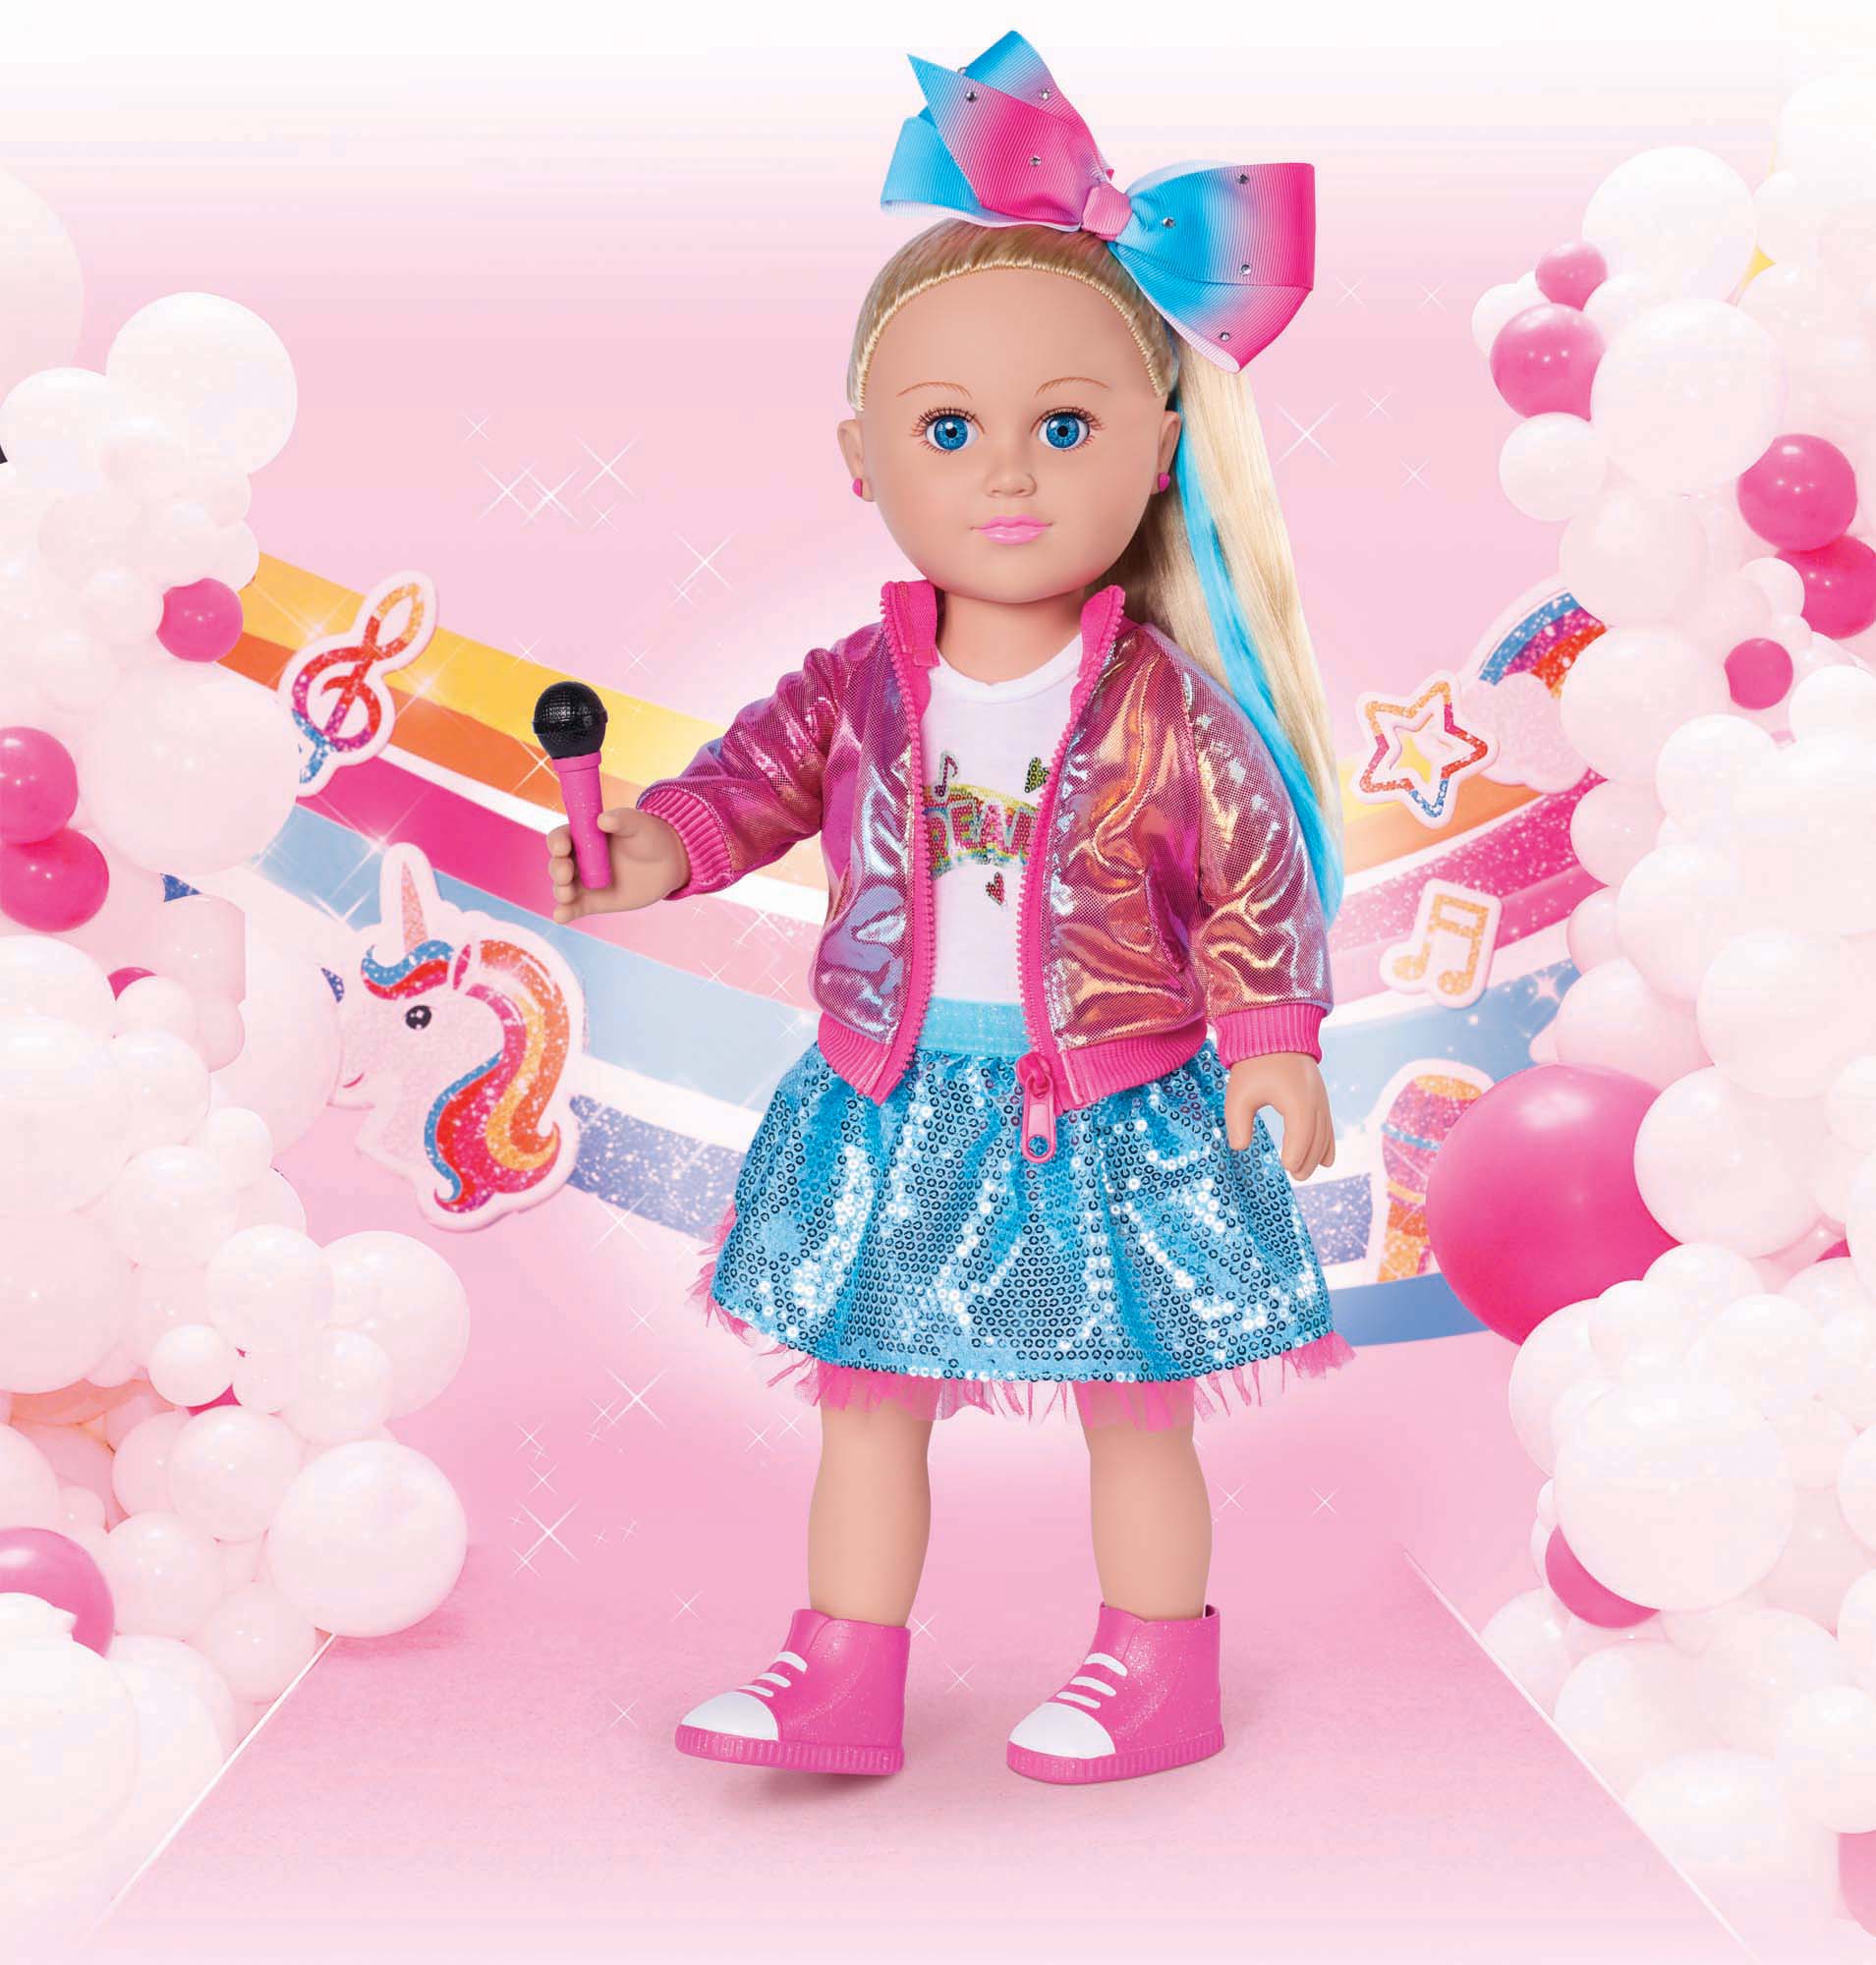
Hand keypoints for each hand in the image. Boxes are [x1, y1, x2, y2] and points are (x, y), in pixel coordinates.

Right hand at [545, 809, 688, 922]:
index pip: (560, 838)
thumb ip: (621, 820)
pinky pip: (574, 908)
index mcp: (583, 836)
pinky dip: (564, 913)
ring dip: (560, 891)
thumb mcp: (638, 824)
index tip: (562, 847)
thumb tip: (602, 820)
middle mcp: (578, 859)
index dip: (557, 842)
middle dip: (557, 869)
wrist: (667, 863)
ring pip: (562, 888)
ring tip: (567, 894)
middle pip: (557, 864)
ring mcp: (584, 882)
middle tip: (566, 872)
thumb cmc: (649, 836)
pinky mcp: (592, 902)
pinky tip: (561, 916)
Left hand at [1224, 1052, 1335, 1178]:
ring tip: (1304, 1172)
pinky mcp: (1320, 1095)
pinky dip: (1327, 1143)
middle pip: (1316, 1138)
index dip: (1296, 1155)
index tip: (1285, 1167)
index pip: (1301, 1136)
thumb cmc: (1253, 1064)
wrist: (1275, 1032)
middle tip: (1295, 1176)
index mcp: (1297, 1100)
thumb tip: (1239, 1147)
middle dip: (1307, 1159)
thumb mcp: (1239, 1094)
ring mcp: (1321, 1097)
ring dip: (1317, 1154)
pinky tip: (1326, 1160)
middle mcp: (1315, 1101)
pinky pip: (1328, 1124)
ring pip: (1325, 1133)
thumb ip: (1237, 1123)